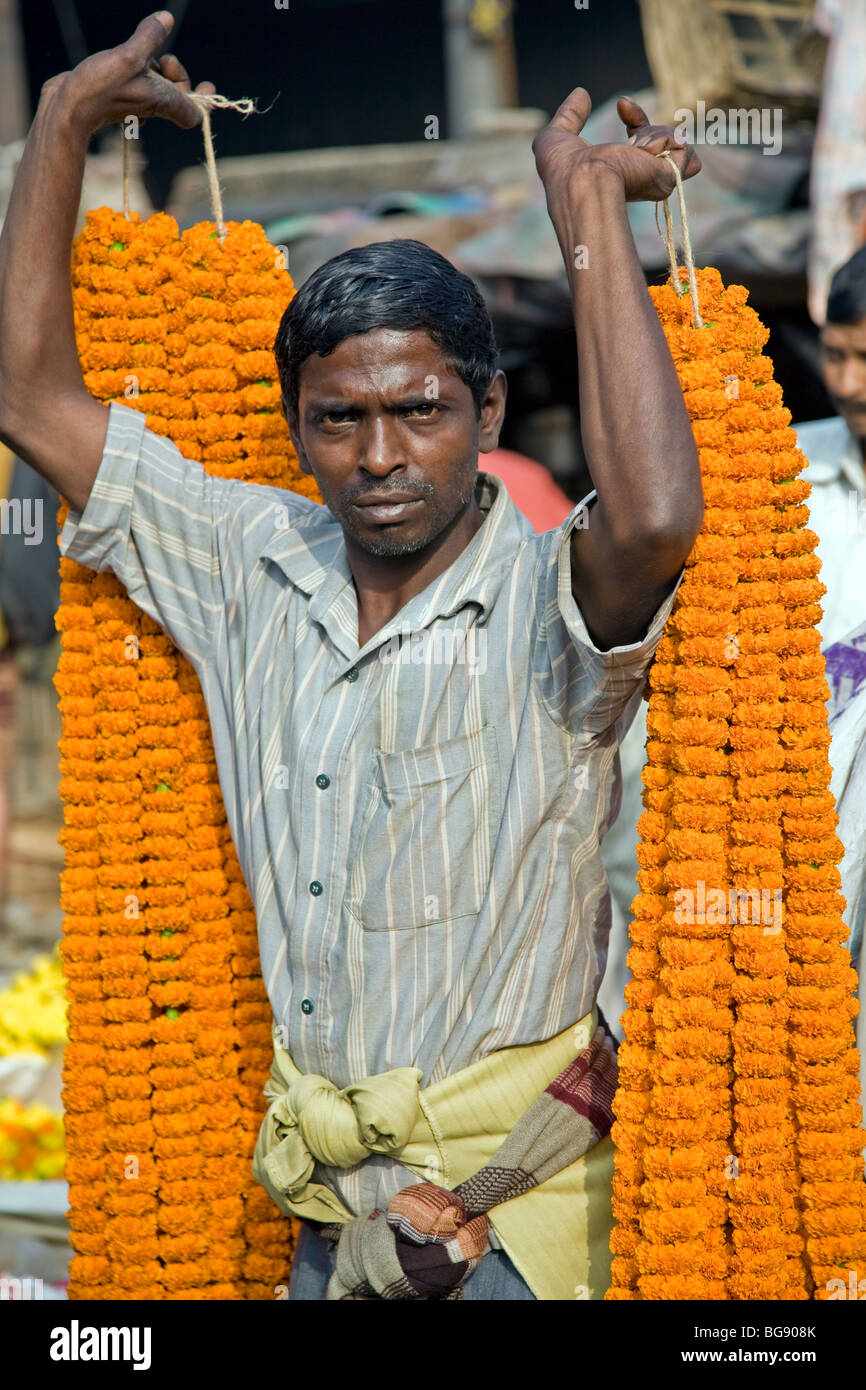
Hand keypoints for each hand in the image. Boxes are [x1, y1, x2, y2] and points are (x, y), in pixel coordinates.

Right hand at [39, 11, 214, 136]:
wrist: (67, 109)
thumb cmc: (100, 88)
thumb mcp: (129, 56)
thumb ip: (150, 37)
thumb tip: (167, 18)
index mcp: (162, 102)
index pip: (195, 114)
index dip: (204, 101)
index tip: (208, 85)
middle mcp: (152, 106)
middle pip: (177, 92)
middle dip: (174, 71)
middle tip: (165, 59)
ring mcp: (135, 102)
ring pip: (156, 84)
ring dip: (153, 67)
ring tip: (137, 56)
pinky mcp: (119, 96)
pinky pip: (138, 82)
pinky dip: (137, 69)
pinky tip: (123, 61)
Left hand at [532, 88, 700, 202]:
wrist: (578, 180)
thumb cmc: (562, 168)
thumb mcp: (558, 135)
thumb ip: (570, 116)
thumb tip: (580, 93)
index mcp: (621, 175)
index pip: (645, 146)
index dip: (637, 119)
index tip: (621, 104)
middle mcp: (641, 183)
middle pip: (665, 144)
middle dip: (644, 122)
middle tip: (624, 110)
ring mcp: (657, 183)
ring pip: (679, 145)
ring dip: (655, 132)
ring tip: (634, 145)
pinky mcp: (668, 180)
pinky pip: (685, 151)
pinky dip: (666, 140)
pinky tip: (645, 151)